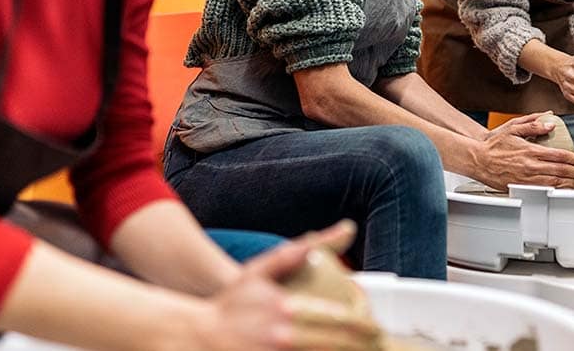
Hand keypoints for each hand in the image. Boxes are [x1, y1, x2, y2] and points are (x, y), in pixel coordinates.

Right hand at [187, 221, 379, 350]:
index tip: (377, 328)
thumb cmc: (228, 306)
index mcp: (286, 309)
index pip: (340, 321)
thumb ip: (289, 255)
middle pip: (339, 345)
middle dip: (363, 346)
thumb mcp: (256, 272)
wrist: (195, 336)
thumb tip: (327, 233)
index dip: (366, 328)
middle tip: (376, 345)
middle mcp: (283, 337)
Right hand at [475, 113, 573, 189]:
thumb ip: (533, 124)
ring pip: (554, 183)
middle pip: (561, 171)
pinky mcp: (521, 188)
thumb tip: (551, 122)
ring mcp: (526, 179)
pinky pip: (543, 191)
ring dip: (571, 183)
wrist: (478, 160)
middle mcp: (530, 166)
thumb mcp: (513, 127)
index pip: (560, 155)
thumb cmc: (494, 145)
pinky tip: (564, 190)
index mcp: (531, 151)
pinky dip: (556, 191)